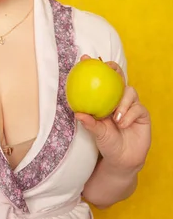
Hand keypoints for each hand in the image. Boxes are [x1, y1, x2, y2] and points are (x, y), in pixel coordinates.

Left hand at [75, 55, 150, 174]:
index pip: (101, 80)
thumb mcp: (96, 132)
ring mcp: (132, 105)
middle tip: (107, 69)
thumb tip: (77, 113)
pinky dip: (129, 115)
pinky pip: (137, 108)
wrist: (122, 159)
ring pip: (130, 92)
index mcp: (105, 100)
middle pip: (119, 78)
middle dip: (114, 70)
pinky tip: (122, 123)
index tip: (84, 59)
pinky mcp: (142, 114)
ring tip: (115, 118)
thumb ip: (89, 123)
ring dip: (122, 103)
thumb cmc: (106, 143)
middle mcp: (118, 99)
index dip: (94, 67)